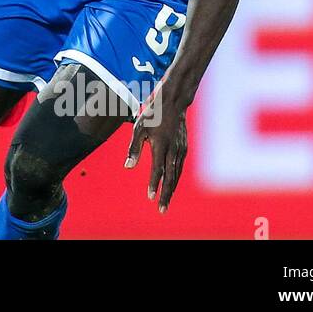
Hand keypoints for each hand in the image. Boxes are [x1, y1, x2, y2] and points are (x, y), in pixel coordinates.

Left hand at [124, 80, 189, 212]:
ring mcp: (181, 149)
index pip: (157, 170)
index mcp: (160, 145)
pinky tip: (171, 185)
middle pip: (170, 177)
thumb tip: (128, 167)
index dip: (154, 184)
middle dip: (166, 195)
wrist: (173, 102)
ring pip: (177, 174)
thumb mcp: (138, 128)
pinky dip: (176, 178)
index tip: (150, 197)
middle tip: (161, 209)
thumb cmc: (152, 114)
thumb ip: (134, 148)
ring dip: (171, 189)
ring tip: (165, 202)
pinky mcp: (184, 148)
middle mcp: (173, 150)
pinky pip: (180, 167)